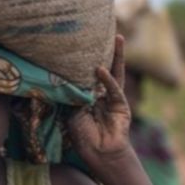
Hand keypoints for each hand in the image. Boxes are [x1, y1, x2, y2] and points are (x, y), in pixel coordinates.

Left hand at [67, 34, 134, 171]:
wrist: (99, 153)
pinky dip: (106, 80)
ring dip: (117, 56)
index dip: (85, 59)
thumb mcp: (71, 112)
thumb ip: (72, 95)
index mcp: (89, 95)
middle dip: (106, 50)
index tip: (81, 42)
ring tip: (118, 38)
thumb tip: (63, 79)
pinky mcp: (121, 105)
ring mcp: (114, 98)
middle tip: (106, 30)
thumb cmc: (83, 135)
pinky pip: (113, 89)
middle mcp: (102, 93)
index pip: (87, 73)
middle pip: (105, 67)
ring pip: (115, 73)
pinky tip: (100, 69)